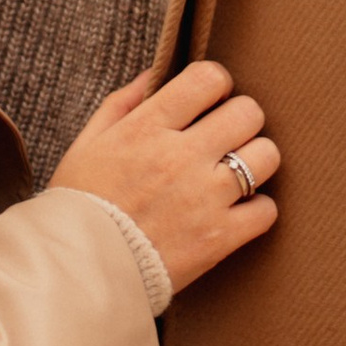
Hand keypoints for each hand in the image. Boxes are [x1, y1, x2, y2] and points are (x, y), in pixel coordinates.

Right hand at [52, 59, 279, 294]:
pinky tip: (237, 212)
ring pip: (266, 156)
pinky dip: (257, 210)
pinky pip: (267, 210)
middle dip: (241, 119)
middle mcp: (180, 157)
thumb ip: (121, 104)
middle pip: (248, 112)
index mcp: (147, 128)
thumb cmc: (79, 205)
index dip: (216, 83)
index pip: (208, 78)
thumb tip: (153, 74)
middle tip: (227, 137)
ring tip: (236, 173)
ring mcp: (204, 197)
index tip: (210, 100)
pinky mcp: (219, 237)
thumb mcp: (87, 144)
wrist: (78, 271)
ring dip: (256, 160)